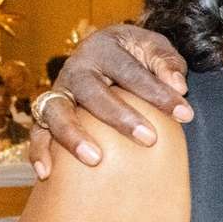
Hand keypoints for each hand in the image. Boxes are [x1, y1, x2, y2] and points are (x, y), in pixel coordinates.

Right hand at [28, 24, 190, 177]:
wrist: (104, 52)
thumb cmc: (135, 54)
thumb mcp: (153, 48)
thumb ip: (167, 63)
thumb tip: (179, 86)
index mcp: (103, 48)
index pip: (131, 71)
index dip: (158, 93)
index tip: (185, 114)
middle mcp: (76, 69)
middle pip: (92, 92)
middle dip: (120, 117)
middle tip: (149, 139)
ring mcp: (58, 91)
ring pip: (57, 112)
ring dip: (73, 136)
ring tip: (95, 159)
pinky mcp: (46, 113)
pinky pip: (37, 132)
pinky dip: (38, 151)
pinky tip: (46, 174)